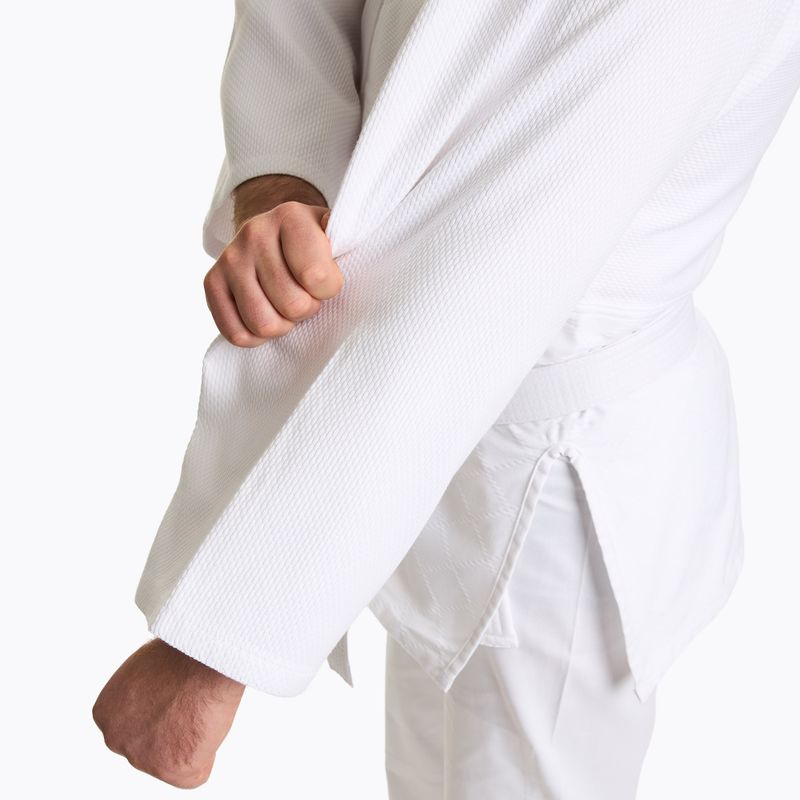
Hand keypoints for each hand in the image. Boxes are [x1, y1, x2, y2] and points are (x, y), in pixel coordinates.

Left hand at [92, 638, 244, 787]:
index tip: (176, 691)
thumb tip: (159, 702)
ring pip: (176, 758)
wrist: (204, 657)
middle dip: (174, 728)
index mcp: (106, 712)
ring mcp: (141, 758)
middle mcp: (115, 738)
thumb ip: (141, 694)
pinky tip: (207, 724)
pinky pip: (196, 773)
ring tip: (199, 706)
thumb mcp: (147, 668)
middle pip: (153, 745)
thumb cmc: (183, 652)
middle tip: (190, 700)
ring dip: (192, 738)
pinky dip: (208, 753)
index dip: (166, 708)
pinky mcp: (170, 770)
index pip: (138, 725)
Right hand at [204, 200, 344, 346]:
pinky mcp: (211, 282)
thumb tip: (352, 253)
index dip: (329, 291)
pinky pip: (236, 333)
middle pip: (292, 305)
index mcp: (291, 216)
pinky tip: (267, 316)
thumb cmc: (312, 244)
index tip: (327, 282)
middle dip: (306, 310)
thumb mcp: (334, 235)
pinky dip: (256, 337)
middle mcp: (255, 232)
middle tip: (306, 297)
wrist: (272, 232)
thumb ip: (346, 247)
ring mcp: (230, 258)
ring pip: (263, 324)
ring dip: (282, 326)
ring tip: (286, 308)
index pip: (318, 277)